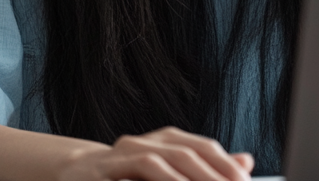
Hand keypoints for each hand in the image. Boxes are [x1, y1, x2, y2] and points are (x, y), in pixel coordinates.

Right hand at [57, 126, 254, 180]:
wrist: (73, 177)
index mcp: (163, 141)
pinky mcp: (102, 170)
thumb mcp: (165, 174)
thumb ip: (204, 168)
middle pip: (189, 153)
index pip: (203, 148)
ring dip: (191, 179)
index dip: (226, 166)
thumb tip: (246, 161)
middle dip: (215, 176)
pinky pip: (137, 172)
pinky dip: (163, 180)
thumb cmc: (124, 179)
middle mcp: (145, 142)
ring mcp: (122, 154)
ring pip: (164, 160)